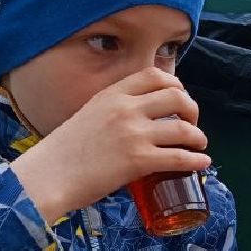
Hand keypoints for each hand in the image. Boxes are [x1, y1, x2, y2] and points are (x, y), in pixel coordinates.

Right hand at [11, 68, 210, 220]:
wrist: (48, 175)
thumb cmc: (64, 151)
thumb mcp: (88, 114)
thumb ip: (112, 111)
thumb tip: (135, 120)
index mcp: (112, 94)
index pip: (155, 75)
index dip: (176, 86)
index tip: (180, 99)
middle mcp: (125, 108)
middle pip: (177, 98)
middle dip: (192, 110)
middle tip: (192, 124)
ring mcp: (133, 134)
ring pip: (183, 129)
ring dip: (198, 138)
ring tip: (199, 146)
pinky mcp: (138, 160)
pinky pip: (179, 157)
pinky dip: (196, 161)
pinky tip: (202, 164)